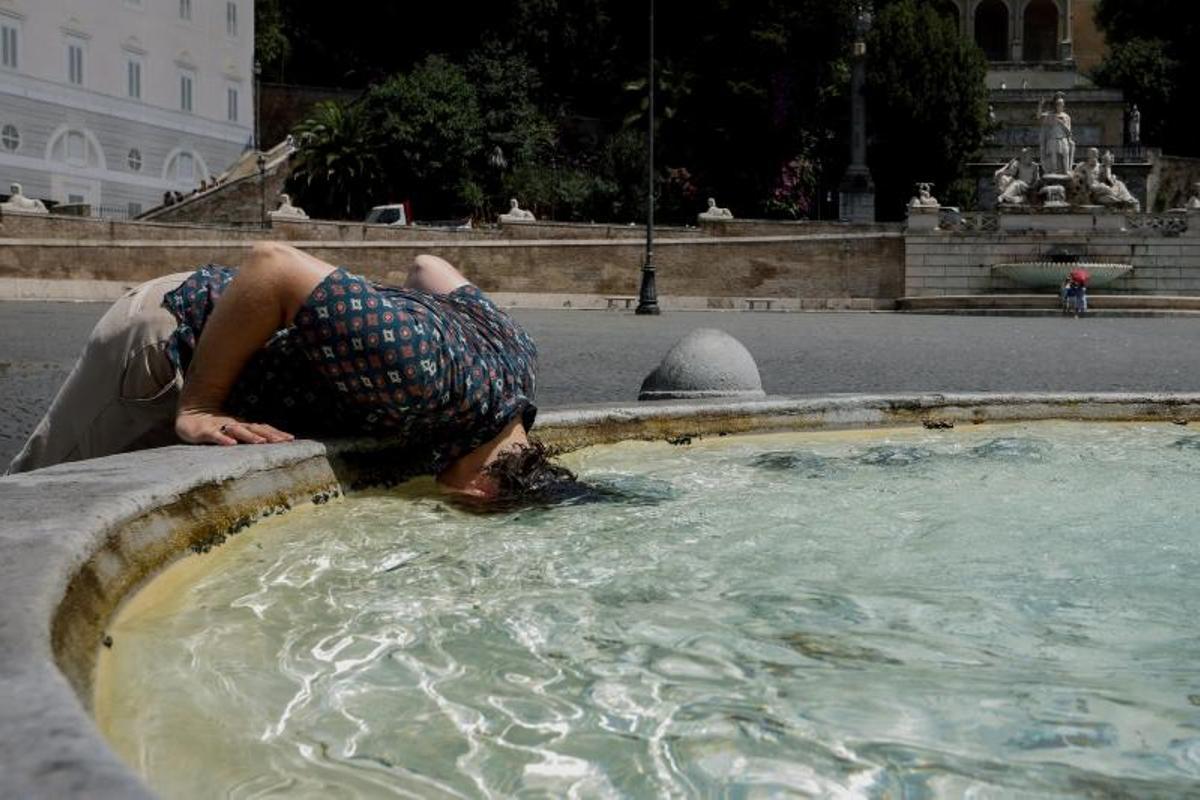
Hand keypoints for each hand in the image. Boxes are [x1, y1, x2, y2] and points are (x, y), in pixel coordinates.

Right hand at [175, 409, 293, 445]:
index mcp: (242, 426)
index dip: (276, 433)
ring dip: (249, 436)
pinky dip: (223, 439)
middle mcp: (234, 425)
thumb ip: (248, 437)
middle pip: (254, 428)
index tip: (291, 439)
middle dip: (269, 435)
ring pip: (237, 430)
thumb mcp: (234, 433)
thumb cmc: (215, 428)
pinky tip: (232, 444)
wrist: (189, 417)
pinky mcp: (204, 432)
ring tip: (261, 442)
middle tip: (284, 440)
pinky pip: (215, 435)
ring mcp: (219, 427)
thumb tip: (268, 445)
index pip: (262, 428)